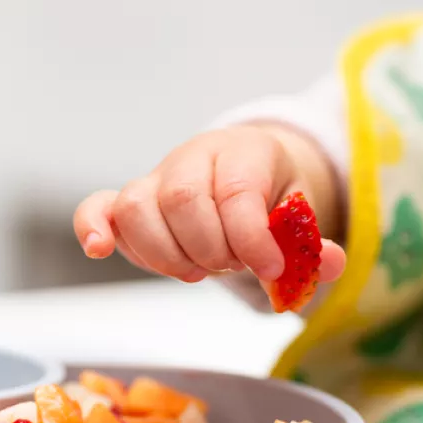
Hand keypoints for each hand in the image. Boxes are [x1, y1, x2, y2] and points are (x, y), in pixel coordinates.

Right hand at [74, 124, 345, 285]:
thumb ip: (311, 242)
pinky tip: (100, 250)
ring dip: (166, 254)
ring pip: (137, 208)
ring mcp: (155, 178)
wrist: (239, 171)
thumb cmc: (269, 196)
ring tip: (196, 270)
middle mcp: (193, 157)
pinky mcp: (126, 202)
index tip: (270, 269)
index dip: (251, 238)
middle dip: (210, 249)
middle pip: (184, 201)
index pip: (236, 191)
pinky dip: (92, 228)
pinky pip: (97, 207)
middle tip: (230, 265)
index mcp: (244, 152)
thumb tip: (329, 264)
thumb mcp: (300, 215)